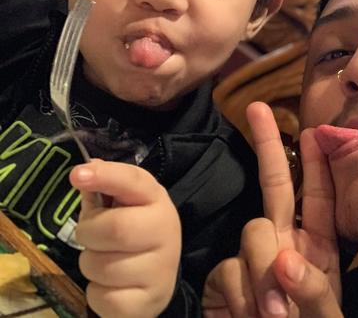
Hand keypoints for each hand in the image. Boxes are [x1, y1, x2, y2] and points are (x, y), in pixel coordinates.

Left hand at [70, 160, 180, 317]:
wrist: (159, 278)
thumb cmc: (136, 232)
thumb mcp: (124, 205)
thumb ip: (104, 187)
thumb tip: (86, 168)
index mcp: (156, 200)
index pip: (133, 181)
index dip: (105, 176)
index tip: (77, 175)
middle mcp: (165, 230)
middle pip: (114, 228)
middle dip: (89, 232)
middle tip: (92, 235)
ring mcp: (160, 269)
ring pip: (101, 266)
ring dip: (90, 264)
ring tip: (106, 260)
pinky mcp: (147, 302)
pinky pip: (101, 297)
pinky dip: (96, 292)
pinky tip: (112, 285)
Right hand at [203, 102, 341, 317]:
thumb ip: (313, 292)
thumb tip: (285, 259)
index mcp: (319, 249)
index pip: (319, 195)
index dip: (318, 162)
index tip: (314, 130)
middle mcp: (285, 245)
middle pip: (276, 186)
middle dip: (268, 146)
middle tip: (257, 109)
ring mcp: (254, 261)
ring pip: (251, 235)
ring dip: (262, 273)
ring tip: (273, 317)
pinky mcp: (225, 280)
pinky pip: (228, 271)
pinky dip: (239, 296)